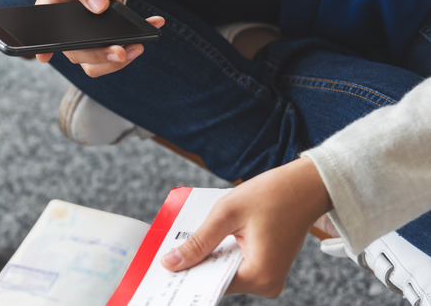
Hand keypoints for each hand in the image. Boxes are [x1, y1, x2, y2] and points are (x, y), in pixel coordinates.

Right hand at [35, 0, 163, 76]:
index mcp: (51, 8)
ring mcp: (86, 34)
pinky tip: (154, 24)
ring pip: (95, 62)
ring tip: (138, 46)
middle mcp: (66, 28)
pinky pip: (117, 47)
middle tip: (122, 52)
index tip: (45, 57)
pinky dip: (137, 40)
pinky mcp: (105, 34)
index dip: (45, 47)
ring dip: (117, 61)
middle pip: (76, 53)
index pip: (45, 31)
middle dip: (100, 56)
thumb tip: (97, 6)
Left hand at [161, 157, 332, 296]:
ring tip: (185, 244)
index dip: (186, 275)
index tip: (163, 271)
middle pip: (216, 280)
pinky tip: (206, 239)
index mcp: (259, 275)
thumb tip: (172, 263)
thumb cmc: (273, 194)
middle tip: (166, 254)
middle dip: (194, 265)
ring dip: (206, 257)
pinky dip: (219, 252)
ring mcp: (267, 277)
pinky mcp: (266, 267)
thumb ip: (199, 242)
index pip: (211, 284)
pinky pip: (234, 265)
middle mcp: (266, 283)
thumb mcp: (227, 214)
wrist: (306, 185)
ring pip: (223, 272)